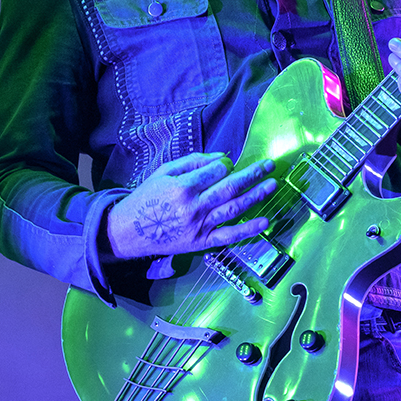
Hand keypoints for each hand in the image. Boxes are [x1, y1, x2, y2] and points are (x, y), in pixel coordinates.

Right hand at [106, 152, 277, 259]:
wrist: (128, 231)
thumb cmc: (146, 199)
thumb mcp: (164, 172)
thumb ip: (193, 162)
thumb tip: (223, 157)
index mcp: (183, 186)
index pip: (216, 171)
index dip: (226, 164)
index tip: (229, 163)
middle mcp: (193, 206)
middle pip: (231, 187)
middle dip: (253, 174)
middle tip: (269, 165)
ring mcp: (199, 226)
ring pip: (234, 208)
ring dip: (256, 195)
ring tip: (272, 184)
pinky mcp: (202, 242)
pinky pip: (229, 235)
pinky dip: (249, 229)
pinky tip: (265, 221)